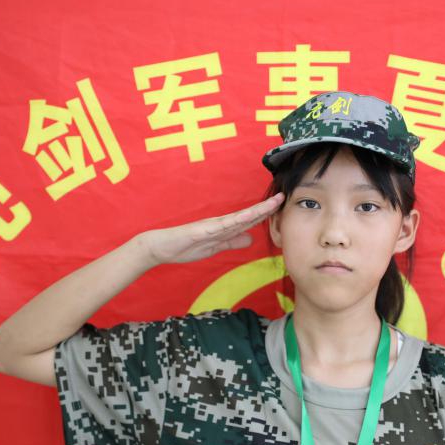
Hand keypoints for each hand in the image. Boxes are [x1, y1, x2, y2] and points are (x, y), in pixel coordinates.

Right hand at [139, 192, 284, 265]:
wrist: (160, 247)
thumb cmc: (185, 246)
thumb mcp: (215, 247)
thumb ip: (232, 241)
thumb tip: (250, 238)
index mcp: (224, 228)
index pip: (249, 221)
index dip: (266, 214)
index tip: (282, 207)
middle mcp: (221, 223)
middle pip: (248, 215)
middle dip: (267, 208)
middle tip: (284, 197)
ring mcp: (212, 225)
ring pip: (239, 217)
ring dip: (257, 210)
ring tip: (273, 202)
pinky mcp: (203, 230)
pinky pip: (223, 226)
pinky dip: (236, 221)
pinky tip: (248, 217)